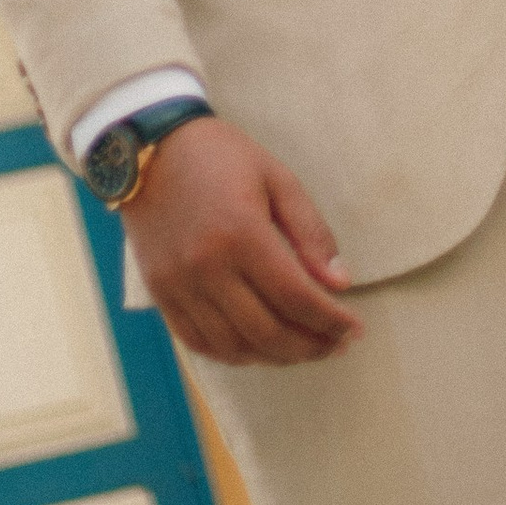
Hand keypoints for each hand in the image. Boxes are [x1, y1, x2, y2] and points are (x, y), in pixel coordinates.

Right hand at [122, 116, 361, 365]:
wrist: (150, 147)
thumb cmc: (222, 157)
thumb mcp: (278, 178)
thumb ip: (312, 233)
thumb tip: (340, 283)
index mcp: (242, 234)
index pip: (296, 297)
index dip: (331, 321)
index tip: (355, 329)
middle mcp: (207, 267)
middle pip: (267, 332)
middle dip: (310, 347)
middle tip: (336, 346)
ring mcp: (178, 285)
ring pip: (233, 346)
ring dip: (274, 357)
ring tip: (303, 349)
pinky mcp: (159, 292)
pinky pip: (197, 342)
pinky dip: (232, 354)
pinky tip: (258, 349)